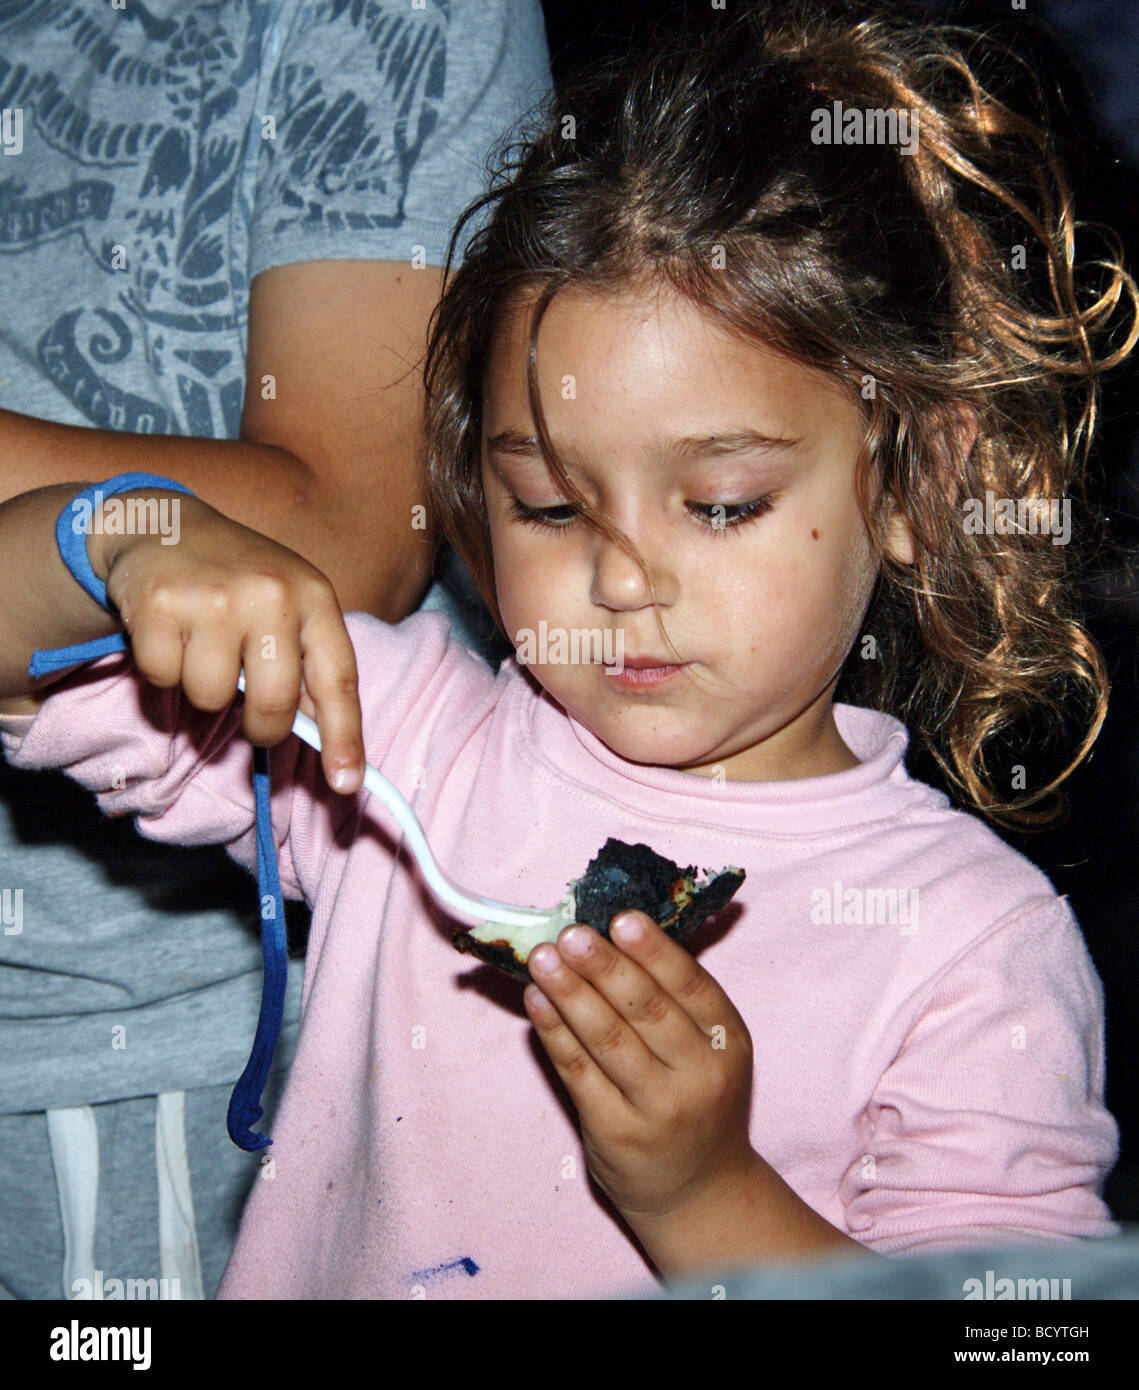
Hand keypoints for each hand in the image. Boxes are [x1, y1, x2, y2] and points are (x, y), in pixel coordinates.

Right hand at [94, 488, 363, 792]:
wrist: (164, 525)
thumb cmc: (239, 580)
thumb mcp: (289, 606)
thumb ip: (308, 667)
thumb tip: (327, 744)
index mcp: (313, 597)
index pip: (338, 680)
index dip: (344, 737)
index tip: (347, 783)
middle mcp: (270, 593)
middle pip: (273, 704)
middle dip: (261, 727)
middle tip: (248, 712)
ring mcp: (213, 597)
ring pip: (211, 698)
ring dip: (204, 690)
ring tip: (202, 648)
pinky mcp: (159, 603)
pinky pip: (162, 679)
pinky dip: (162, 671)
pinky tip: (170, 634)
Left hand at [523, 910, 755, 1222]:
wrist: (699, 1191)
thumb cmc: (698, 1100)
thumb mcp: (713, 1051)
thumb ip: (677, 1001)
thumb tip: (616, 933)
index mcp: (727, 1043)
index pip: (692, 987)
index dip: (656, 951)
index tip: (622, 918)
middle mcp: (699, 1076)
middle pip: (647, 1010)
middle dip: (604, 966)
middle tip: (571, 933)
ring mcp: (657, 1108)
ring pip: (608, 1039)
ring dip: (570, 992)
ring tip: (543, 958)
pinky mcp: (616, 1131)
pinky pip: (578, 1072)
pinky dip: (554, 1032)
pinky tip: (536, 1000)